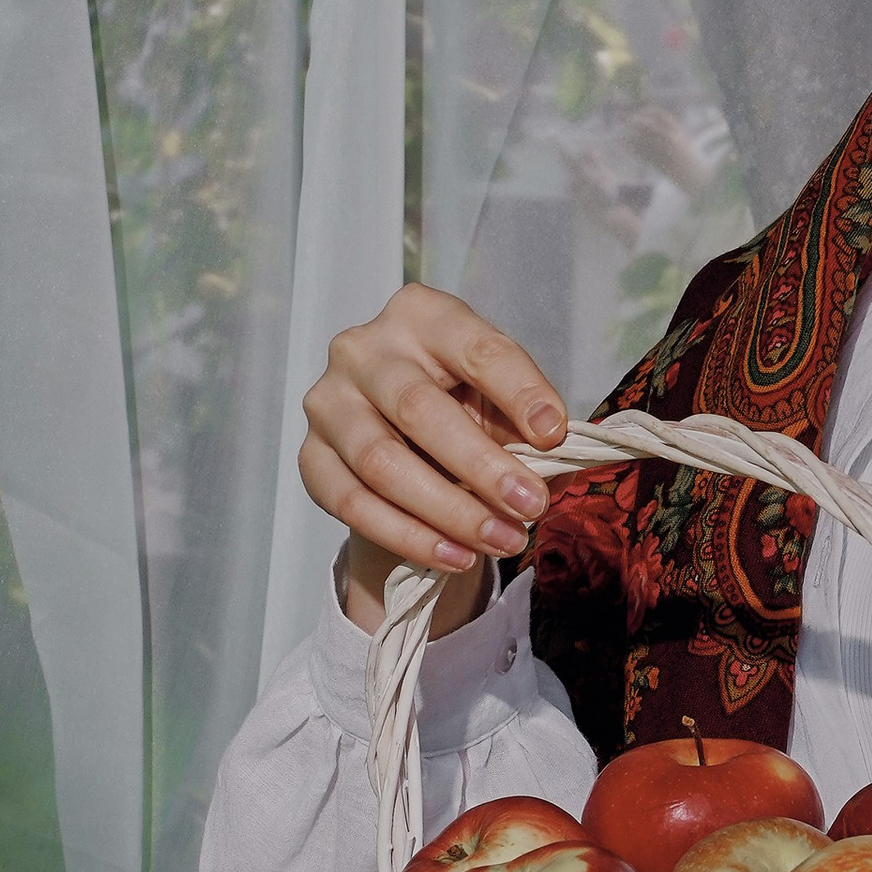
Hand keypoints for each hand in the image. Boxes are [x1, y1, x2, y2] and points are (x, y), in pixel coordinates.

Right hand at [300, 284, 568, 625]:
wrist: (401, 436)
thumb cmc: (461, 403)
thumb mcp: (497, 399)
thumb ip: (523, 421)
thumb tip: (560, 453)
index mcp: (422, 315)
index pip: (476, 350)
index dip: (520, 392)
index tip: (555, 436)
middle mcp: (363, 349)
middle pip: (420, 410)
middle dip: (482, 466)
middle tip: (530, 506)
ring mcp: (329, 402)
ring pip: (382, 462)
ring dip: (448, 511)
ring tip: (501, 541)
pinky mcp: (311, 457)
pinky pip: (354, 503)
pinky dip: (410, 537)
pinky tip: (457, 556)